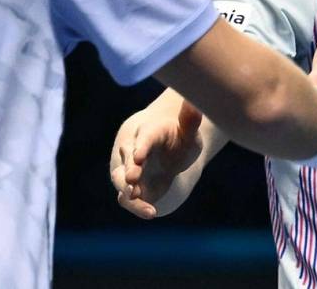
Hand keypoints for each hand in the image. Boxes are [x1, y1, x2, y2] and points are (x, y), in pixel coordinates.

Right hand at [109, 100, 203, 218]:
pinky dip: (137, 206)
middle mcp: (134, 152)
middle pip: (127, 160)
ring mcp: (131, 171)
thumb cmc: (180, 138)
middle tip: (132, 178)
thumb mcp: (188, 130)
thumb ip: (190, 120)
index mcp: (148, 134)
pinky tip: (152, 213)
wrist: (169, 152)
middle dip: (129, 169)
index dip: (140, 148)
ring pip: (122, 180)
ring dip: (126, 189)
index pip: (142, 139)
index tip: (138, 156)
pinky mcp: (133, 188)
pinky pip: (129, 199)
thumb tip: (194, 103)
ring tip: (135, 196)